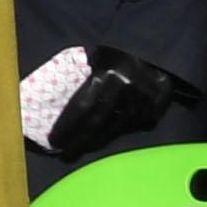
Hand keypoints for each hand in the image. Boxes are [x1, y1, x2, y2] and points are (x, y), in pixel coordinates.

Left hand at [46, 47, 189, 162]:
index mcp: (105, 73)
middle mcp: (125, 88)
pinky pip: (131, 126)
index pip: (82, 106)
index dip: (67, 125)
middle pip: (98, 122)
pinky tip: (101, 141)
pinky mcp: (155, 107)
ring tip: (80, 151)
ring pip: (115, 128)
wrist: (153, 50)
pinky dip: (114, 135)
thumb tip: (51, 103)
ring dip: (96, 142)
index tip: (53, 140)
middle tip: (64, 156)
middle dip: (79, 141)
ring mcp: (142, 99)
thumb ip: (78, 77)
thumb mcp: (92, 57)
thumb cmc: (113, 55)